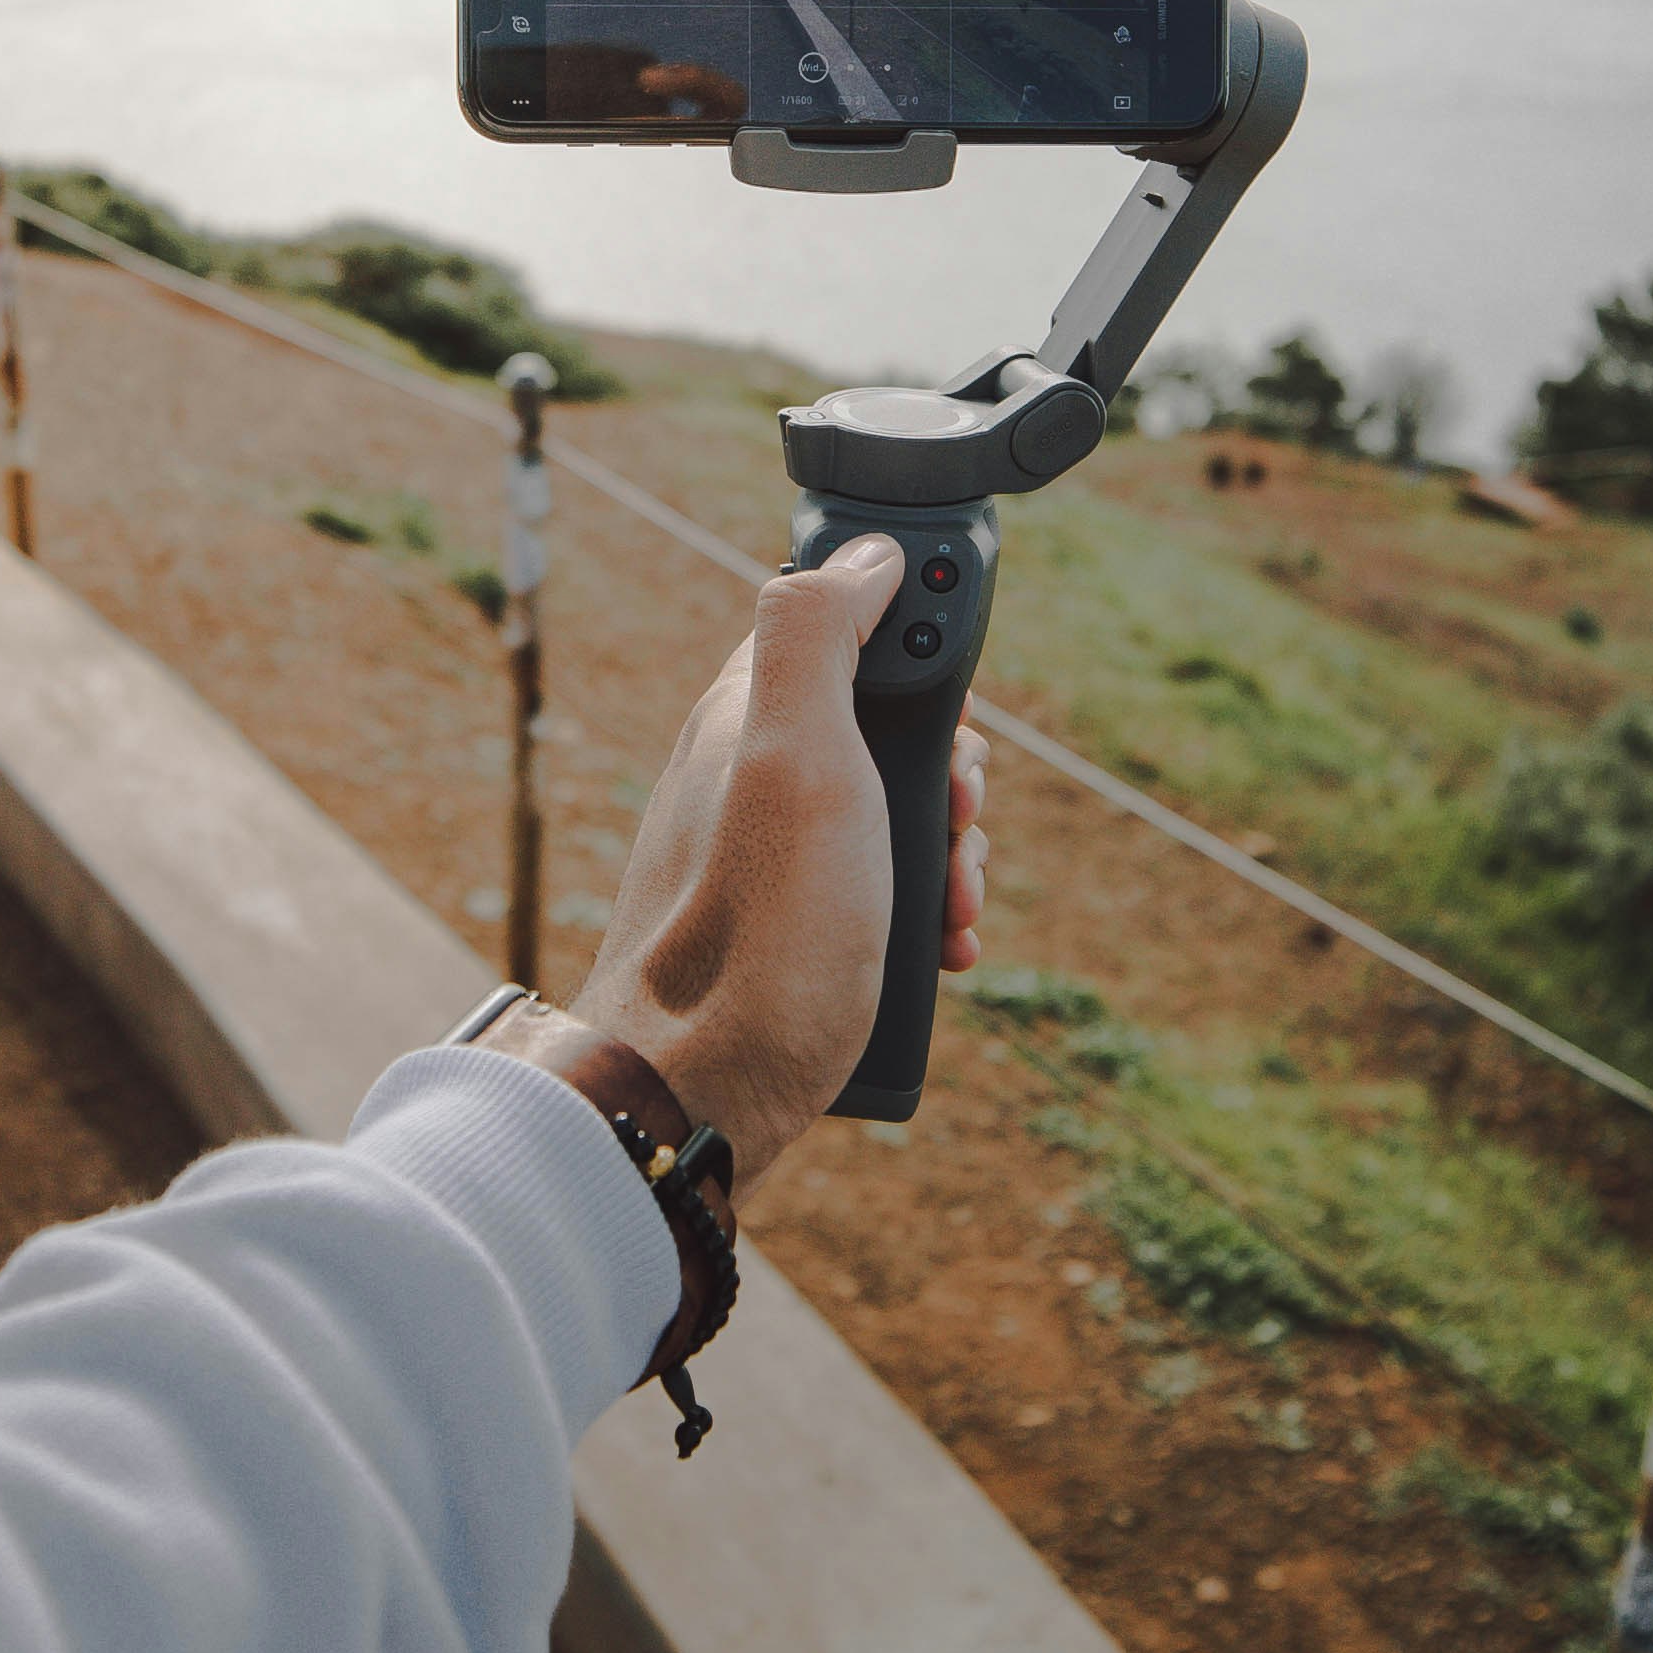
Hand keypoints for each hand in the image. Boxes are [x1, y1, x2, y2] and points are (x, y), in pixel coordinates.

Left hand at [573, 536, 989, 1202]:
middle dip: (952, 774)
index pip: (850, 625)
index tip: (953, 726)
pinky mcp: (781, 930)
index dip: (919, 659)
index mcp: (748, 714)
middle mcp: (749, 775)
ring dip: (946, 854)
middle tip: (958, 829)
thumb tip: (862, 549)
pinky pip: (871, 895)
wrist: (694, 1103)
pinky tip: (936, 952)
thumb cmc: (754, 937)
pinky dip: (919, 914)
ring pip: (888, 818)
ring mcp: (763, 857)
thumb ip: (818, 635)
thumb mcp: (797, 757)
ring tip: (954, 910)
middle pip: (885, 727)